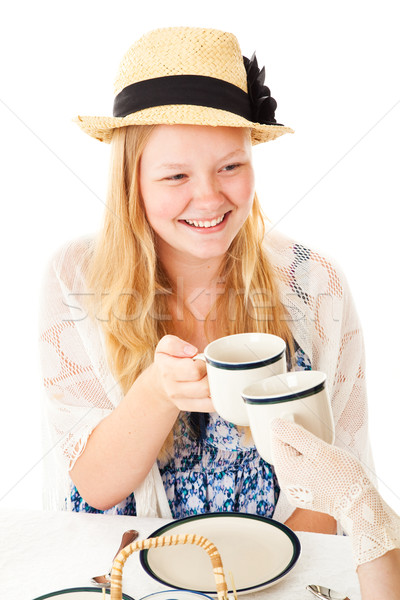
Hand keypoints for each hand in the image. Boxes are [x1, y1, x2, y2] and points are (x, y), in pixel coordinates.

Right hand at [153, 335, 213, 412]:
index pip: (194, 371)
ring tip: (209, 377)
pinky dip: (217, 397)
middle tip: (208, 368)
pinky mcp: (188, 408)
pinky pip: (211, 406)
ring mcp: (181, 401)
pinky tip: (213, 388)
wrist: (159, 383)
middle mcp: (173, 389)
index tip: (202, 360)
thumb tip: (191, 351)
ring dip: (215, 385)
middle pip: (204, 386)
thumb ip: (174, 344)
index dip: (203, 363)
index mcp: (167, 371)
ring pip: (210, 398)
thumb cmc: (167, 361)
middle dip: (211, 375)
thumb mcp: (165, 346)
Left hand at [270, 418, 399, 564]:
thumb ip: (294, 434)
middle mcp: (284, 482)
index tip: (306, 428)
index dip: (290, 428)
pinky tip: (320, 467)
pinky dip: (306, 466)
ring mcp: (292, 491)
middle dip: (297, 442)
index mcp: (284, 468)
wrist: (357, 503)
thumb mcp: (317, 448)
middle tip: (317, 443)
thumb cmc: (341, 474)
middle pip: (283, 450)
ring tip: (320, 456)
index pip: (276, 438)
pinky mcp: (302, 496)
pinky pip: (298, 473)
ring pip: (291, 461)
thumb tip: (273, 423)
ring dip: (303, 453)